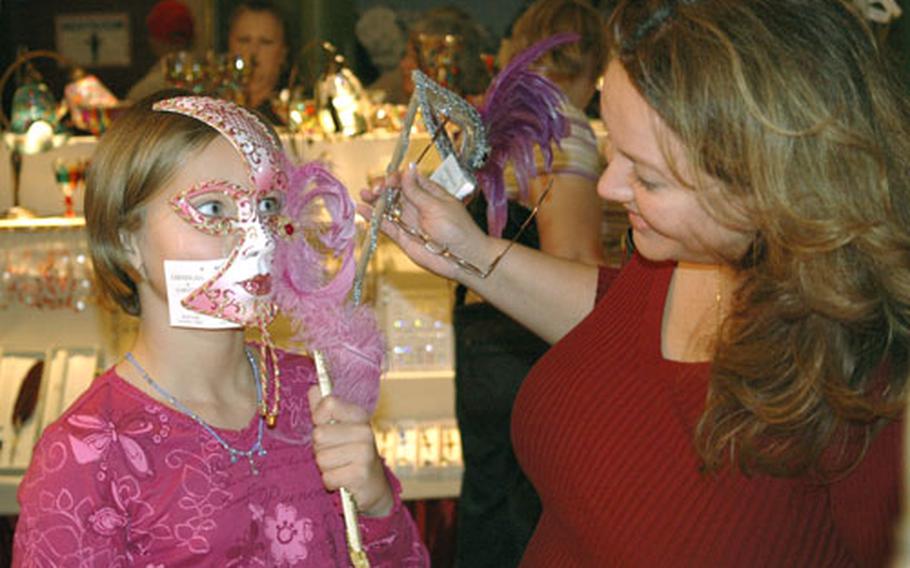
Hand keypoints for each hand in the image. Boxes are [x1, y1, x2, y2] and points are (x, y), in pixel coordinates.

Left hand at [308, 386, 393, 516]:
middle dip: (320, 449)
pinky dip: (331, 482)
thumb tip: (313, 387)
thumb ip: (323, 409)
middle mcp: (365, 431)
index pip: (328, 403)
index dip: (318, 417)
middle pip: (319, 434)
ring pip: (321, 458)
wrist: (373, 486)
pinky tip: (344, 480)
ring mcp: (365, 453)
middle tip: (335, 453)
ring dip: (326, 467)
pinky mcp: (360, 474)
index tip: (324, 426)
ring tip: (341, 466)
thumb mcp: (338, 428)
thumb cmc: (350, 453)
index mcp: (359, 415)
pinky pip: (328, 477)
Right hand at [358, 166, 499, 281]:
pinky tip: (363, 210)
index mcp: (429, 193)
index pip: (407, 179)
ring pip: (387, 208)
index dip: (395, 178)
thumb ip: (417, 191)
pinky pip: (386, 225)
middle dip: (382, 188)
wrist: (462, 257)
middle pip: (394, 192)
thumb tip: (407, 170)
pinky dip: (374, 219)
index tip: (389, 182)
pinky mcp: (403, 237)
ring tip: (363, 195)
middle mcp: (417, 205)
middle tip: (373, 190)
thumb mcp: (436, 206)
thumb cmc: (457, 229)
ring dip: (375, 201)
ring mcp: (409, 221)